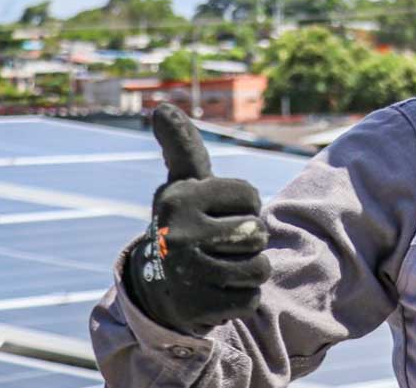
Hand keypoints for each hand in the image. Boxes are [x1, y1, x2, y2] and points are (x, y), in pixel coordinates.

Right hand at [125, 104, 271, 335]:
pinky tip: (217, 292)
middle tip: (223, 245)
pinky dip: (241, 298)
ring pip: (258, 268)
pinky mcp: (197, 307)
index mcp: (180, 199)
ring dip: (249, 270)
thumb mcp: (182, 184)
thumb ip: (182, 146)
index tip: (221, 213)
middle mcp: (179, 233)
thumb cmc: (183, 224)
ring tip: (223, 267)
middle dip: (250, 240)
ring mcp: (187, 273)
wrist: (156, 286)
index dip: (245, 206)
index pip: (249, 196)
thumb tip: (161, 108)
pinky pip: (250, 299)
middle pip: (257, 232)